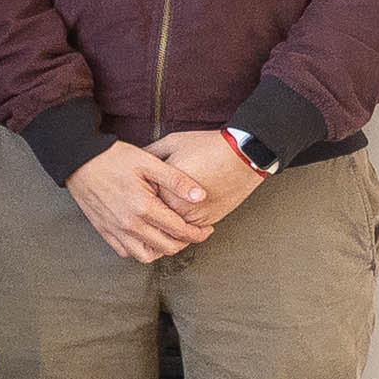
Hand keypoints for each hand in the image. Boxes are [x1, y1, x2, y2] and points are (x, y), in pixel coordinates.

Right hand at [67, 136, 219, 262]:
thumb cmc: (113, 158)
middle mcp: (129, 224)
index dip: (198, 233)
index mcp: (144, 207)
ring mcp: (115, 230)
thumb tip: (201, 195)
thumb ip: (176, 180)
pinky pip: (126, 251)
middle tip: (194, 233)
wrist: (78, 159)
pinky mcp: (104, 230)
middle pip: (166, 247)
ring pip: (146, 255)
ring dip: (163, 250)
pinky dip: (141, 250)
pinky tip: (148, 238)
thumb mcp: (149, 162)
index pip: (179, 230)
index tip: (207, 228)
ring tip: (171, 237)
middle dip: (186, 242)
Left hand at [143, 126, 265, 235]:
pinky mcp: (208, 221)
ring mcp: (194, 217)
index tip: (136, 189)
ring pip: (170, 232)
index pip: (142, 199)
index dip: (138, 193)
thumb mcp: (172, 143)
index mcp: (165, 190)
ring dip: (163, 227)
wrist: (244, 155)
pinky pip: (188, 234)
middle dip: (147, 214)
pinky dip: (180, 231)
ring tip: (157, 216)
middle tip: (141, 207)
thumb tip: (135, 158)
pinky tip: (176, 220)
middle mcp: (179, 208)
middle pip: (154, 219)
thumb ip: (150, 153)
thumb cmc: (210, 147)